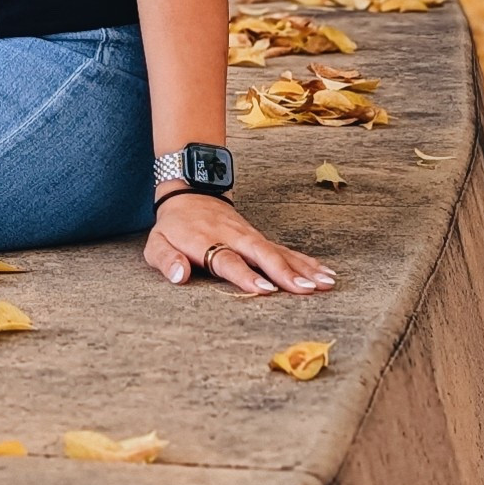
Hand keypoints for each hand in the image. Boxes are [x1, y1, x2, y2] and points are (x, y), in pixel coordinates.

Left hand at [145, 194, 336, 295]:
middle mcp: (233, 237)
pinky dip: (306, 262)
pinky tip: (326, 274)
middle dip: (284, 272)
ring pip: (279, 251)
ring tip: (326, 284)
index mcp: (206, 241)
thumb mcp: (157, 242)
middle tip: (306, 290)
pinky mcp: (261, 239)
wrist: (190, 194)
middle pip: (261, 254)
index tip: (263, 290)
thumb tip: (179, 275)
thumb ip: (165, 259)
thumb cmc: (174, 228)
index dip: (245, 275)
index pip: (227, 260)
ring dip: (303, 268)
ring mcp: (250, 237)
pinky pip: (286, 251)